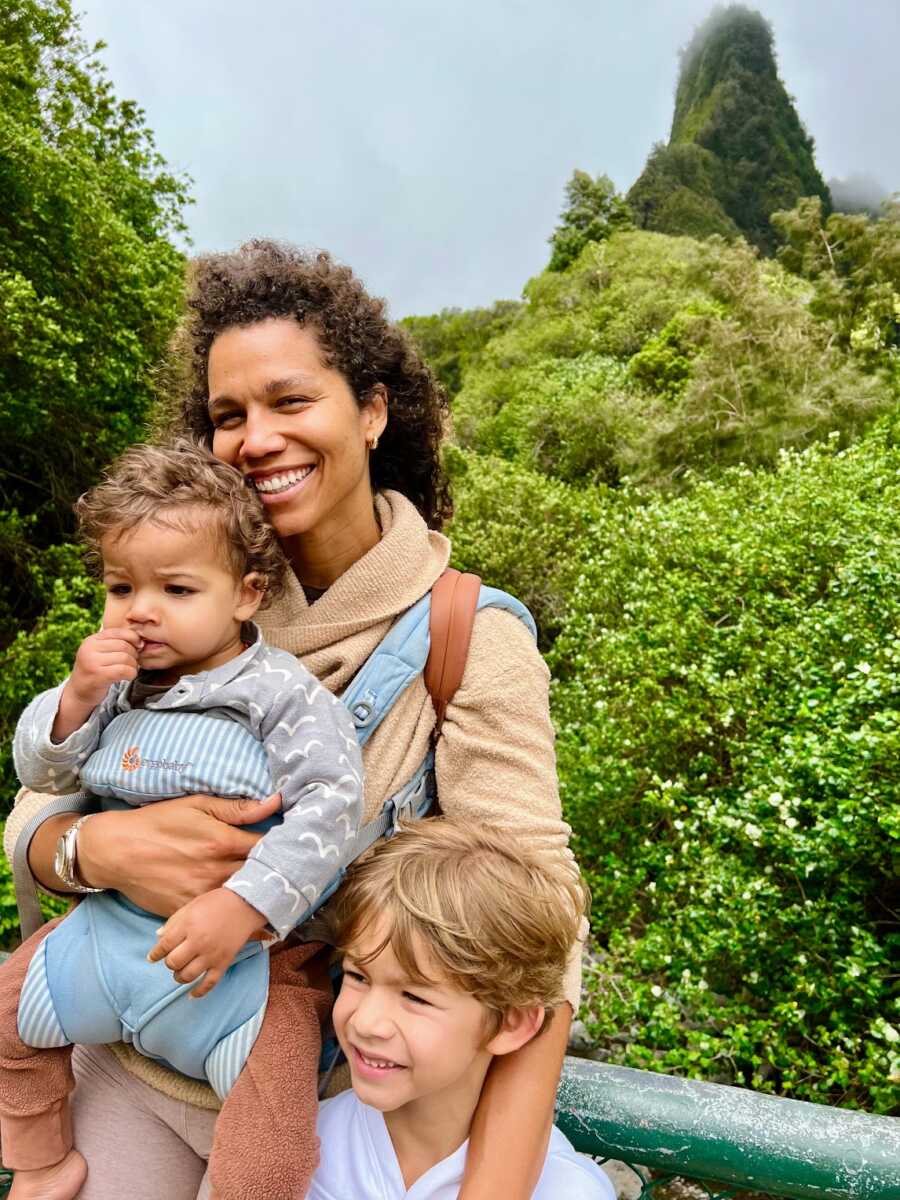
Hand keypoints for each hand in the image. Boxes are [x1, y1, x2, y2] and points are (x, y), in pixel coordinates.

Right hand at [52, 627, 142, 740]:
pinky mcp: (98, 676)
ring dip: (133, 666)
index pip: (119, 632)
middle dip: (134, 655)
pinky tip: (128, 677)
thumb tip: (141, 642)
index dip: (133, 638)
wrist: (78, 693)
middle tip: (133, 663)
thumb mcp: (100, 653)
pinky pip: (124, 670)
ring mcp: (92, 662)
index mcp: (91, 640)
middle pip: (124, 646)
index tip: (139, 647)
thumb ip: (116, 643)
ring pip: (125, 658)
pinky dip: (131, 673)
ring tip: (130, 670)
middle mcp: (89, 648)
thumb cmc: (95, 671)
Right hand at [75, 791, 282, 913]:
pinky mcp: (187, 911)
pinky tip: (246, 914)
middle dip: (275, 875)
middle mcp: (215, 871)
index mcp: (222, 841)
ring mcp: (201, 895)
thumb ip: (238, 807)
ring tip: (274, 894)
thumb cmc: (158, 822)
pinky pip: (217, 918)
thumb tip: (277, 801)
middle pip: (259, 877)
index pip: (267, 848)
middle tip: (293, 873)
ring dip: (257, 897)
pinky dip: (232, 916)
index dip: (285, 848)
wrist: (116, 851)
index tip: (296, 848)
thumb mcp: (197, 805)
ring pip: (241, 900)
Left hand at [148, 887, 269, 996]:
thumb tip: (158, 937)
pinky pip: (209, 983)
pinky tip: (191, 994)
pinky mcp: (223, 962)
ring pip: (187, 976)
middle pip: (173, 963)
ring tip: (180, 972)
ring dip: (179, 977)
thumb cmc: (216, 902)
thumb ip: (173, 922)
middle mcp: (198, 942)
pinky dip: (199, 992)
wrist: (245, 904)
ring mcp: (211, 954)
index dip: (155, 954)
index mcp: (188, 926)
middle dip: (169, 963)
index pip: (164, 946)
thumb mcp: (191, 906)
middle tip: (172, 959)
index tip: (152, 957)